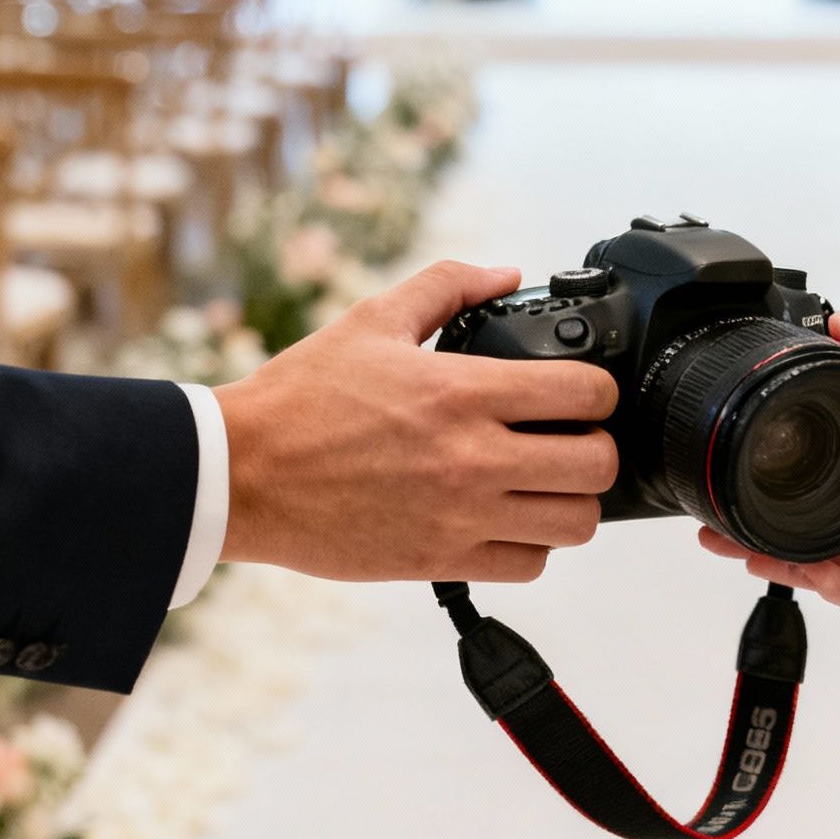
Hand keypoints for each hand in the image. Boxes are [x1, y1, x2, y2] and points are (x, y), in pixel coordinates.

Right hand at [215, 261, 619, 582]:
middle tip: (570, 442)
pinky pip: (529, 565)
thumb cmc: (301, 397)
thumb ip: (447, 285)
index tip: (580, 395)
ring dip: (571, 501)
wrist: (242, 473)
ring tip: (545, 485)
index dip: (597, 391)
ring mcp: (461, 514)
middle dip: (596, 448)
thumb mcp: (373, 320)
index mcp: (463, 391)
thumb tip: (506, 273)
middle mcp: (472, 456)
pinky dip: (531, 546)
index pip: (585, 394)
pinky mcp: (440, 559)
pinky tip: (507, 521)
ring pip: (575, 523)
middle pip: (597, 464)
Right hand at [698, 313, 839, 608]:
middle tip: (709, 512)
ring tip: (729, 541)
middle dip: (759, 518)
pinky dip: (827, 583)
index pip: (827, 464)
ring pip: (829, 558)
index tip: (734, 448)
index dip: (781, 464)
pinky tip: (794, 568)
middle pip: (814, 518)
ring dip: (778, 554)